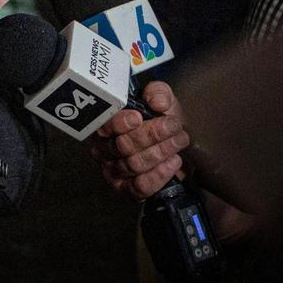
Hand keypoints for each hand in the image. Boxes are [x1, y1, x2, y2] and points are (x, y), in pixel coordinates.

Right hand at [88, 80, 188, 199]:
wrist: (174, 144)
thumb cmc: (161, 120)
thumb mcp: (161, 98)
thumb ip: (158, 92)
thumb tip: (157, 102)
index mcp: (104, 125)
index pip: (103, 127)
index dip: (119, 123)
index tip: (138, 117)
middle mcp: (103, 149)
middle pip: (123, 146)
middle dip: (152, 136)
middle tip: (174, 127)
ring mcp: (113, 171)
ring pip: (134, 164)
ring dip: (161, 152)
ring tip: (179, 141)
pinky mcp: (127, 190)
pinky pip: (140, 187)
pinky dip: (159, 175)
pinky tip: (173, 162)